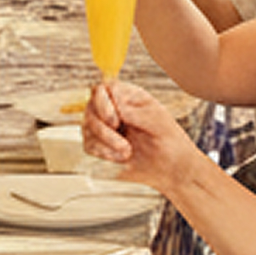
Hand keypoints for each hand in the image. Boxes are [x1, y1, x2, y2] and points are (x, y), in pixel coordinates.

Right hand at [81, 79, 202, 191]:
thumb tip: (114, 103)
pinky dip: (104, 153)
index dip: (103, 103)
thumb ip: (135, 111)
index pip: (103, 88)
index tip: (116, 121)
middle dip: (104, 129)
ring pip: (88, 127)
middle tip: (124, 144)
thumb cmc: (167, 139)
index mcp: (128, 95)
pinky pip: (89, 145)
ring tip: (127, 152)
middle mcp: (112, 107)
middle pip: (91, 108)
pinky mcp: (97, 143)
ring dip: (107, 142)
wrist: (168, 166)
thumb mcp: (157, 121)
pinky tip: (121, 157)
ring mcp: (102, 125)